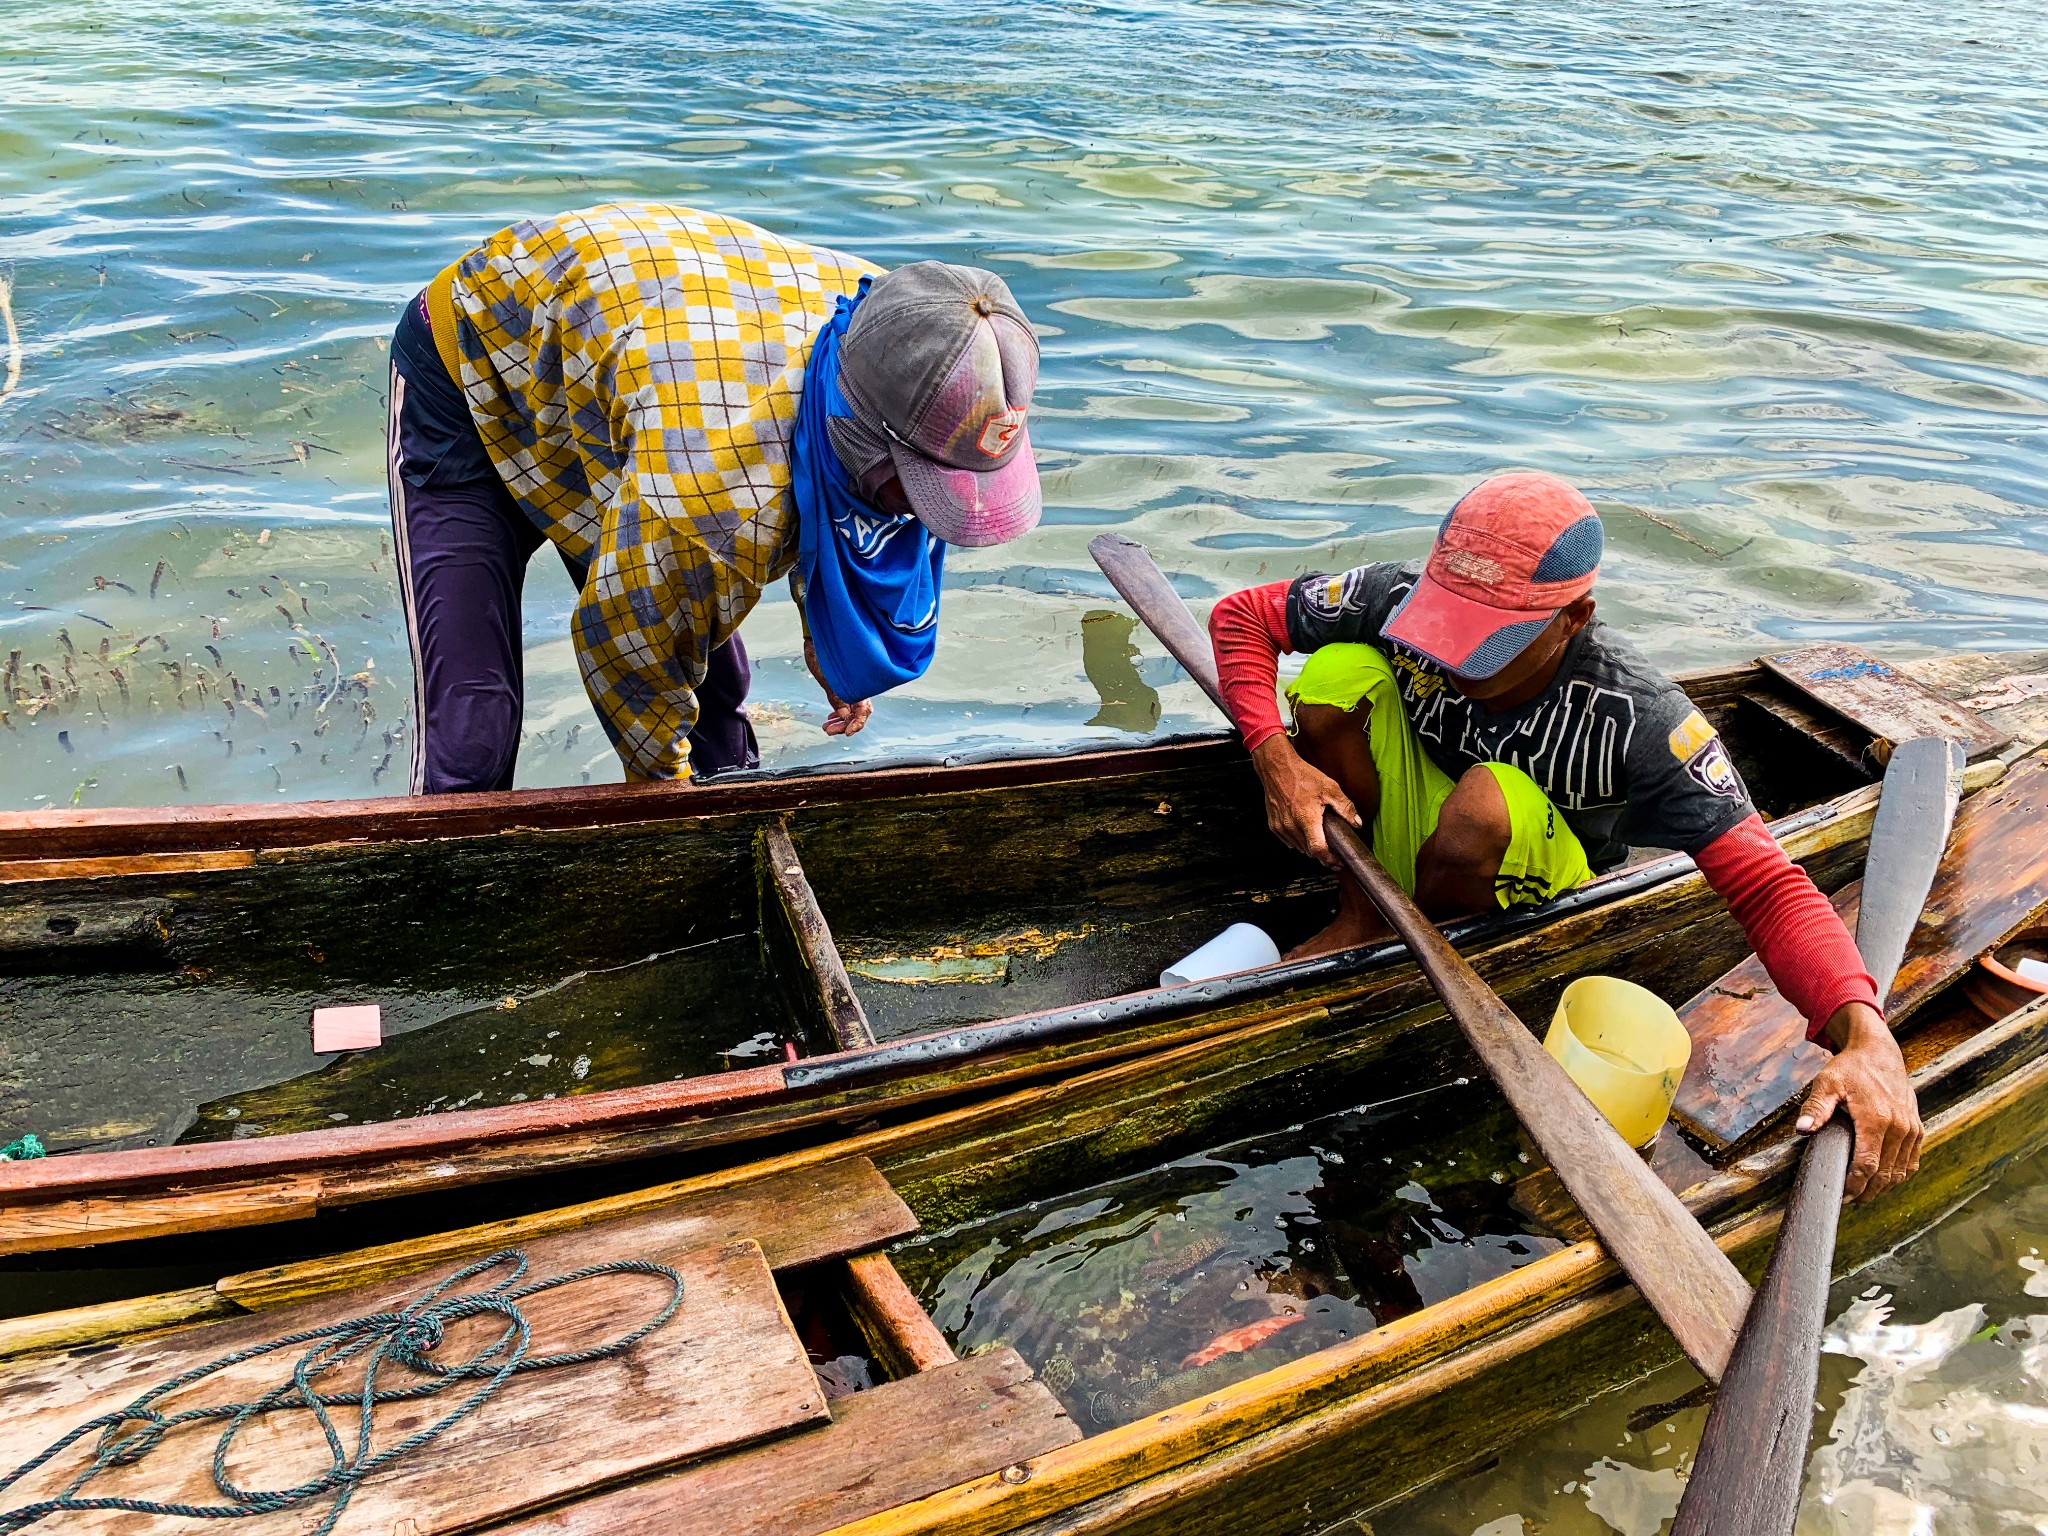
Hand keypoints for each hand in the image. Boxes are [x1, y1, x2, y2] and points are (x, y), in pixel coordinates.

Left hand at [804, 637, 871, 737]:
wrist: (818, 639)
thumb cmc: (823, 653)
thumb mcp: (828, 678)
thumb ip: (837, 698)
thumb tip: (844, 716)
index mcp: (859, 685)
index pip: (863, 712)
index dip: (856, 724)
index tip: (846, 733)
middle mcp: (858, 687)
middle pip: (858, 714)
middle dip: (844, 725)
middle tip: (828, 729)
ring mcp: (852, 687)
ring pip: (852, 710)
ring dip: (840, 720)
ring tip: (826, 725)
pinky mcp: (845, 685)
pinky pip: (846, 703)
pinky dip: (839, 712)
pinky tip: (830, 716)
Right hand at [1250, 736, 1360, 866]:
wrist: (1278, 768)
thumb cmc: (1302, 776)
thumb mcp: (1330, 788)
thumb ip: (1345, 807)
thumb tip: (1356, 822)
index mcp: (1307, 819)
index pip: (1318, 850)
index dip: (1329, 860)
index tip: (1336, 863)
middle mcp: (1292, 826)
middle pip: (1309, 851)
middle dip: (1322, 851)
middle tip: (1331, 846)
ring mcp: (1281, 827)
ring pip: (1299, 847)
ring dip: (1309, 845)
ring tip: (1317, 833)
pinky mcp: (1274, 825)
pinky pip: (1289, 840)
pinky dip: (1298, 839)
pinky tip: (1304, 828)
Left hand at [1797, 1001, 1921, 1201]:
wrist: (1879, 1053)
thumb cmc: (1851, 1068)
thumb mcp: (1827, 1083)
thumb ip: (1816, 1107)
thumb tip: (1803, 1129)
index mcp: (1877, 1118)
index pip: (1868, 1164)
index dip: (1855, 1184)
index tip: (1841, 1195)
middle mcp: (1899, 1127)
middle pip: (1885, 1174)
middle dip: (1867, 1191)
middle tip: (1849, 1200)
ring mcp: (1912, 1129)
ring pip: (1900, 1171)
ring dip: (1883, 1187)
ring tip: (1862, 1193)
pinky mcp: (1917, 1129)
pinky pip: (1911, 1162)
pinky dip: (1897, 1174)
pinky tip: (1881, 1179)